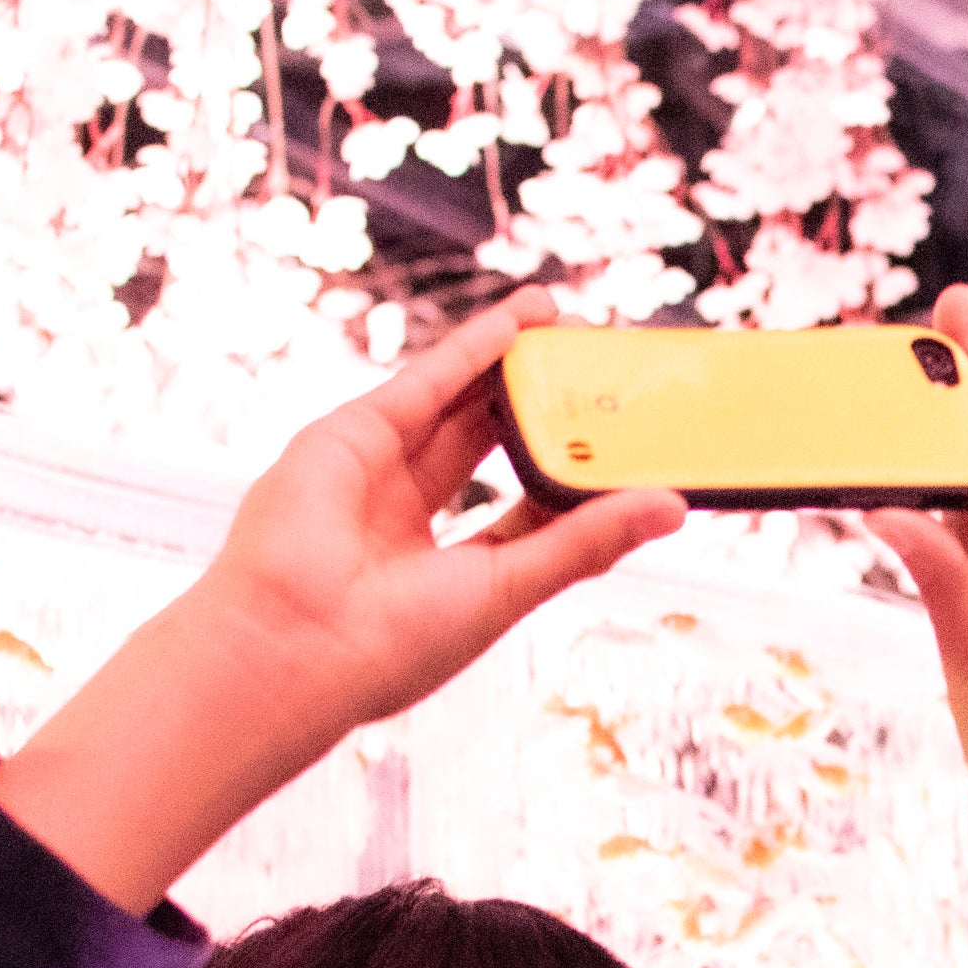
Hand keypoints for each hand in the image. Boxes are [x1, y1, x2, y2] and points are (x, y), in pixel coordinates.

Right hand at [0, 292, 681, 913]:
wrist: (295, 645)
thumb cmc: (395, 644)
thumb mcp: (509, 586)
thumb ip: (586, 542)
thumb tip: (672, 509)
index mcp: (450, 572)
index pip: (524, 508)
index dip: (570, 473)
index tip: (625, 444)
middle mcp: (412, 520)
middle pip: (492, 445)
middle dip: (542, 407)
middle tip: (599, 370)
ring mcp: (377, 475)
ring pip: (460, 405)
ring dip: (511, 362)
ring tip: (566, 323)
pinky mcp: (351, 436)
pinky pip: (427, 382)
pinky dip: (473, 349)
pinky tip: (521, 322)